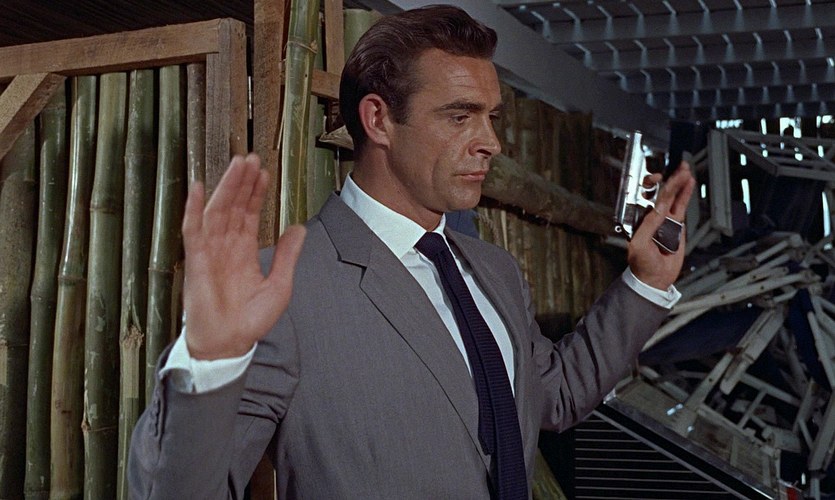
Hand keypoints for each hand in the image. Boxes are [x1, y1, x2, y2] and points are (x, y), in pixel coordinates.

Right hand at [181, 154, 305, 359]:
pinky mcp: (196, 260)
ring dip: (227, 187)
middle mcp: (226, 248)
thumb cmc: (249, 322)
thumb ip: (288, 256)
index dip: (256, 194)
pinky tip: (200, 188)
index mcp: (244, 253)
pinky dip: (194, 208)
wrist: (228, 344)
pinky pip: (193, 229)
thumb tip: (299, 228)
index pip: (250, 215)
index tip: (263, 173)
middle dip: (243, 182)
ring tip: (238, 164)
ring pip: (217, 211)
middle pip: (234, 207)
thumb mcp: (279, 286)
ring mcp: (210, 252)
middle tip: (251, 158)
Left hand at [627, 162, 694, 289]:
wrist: (655, 279)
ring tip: (685, 170)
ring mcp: (664, 220)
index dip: (651, 185)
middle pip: (660, 193)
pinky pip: (681, 207)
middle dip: (669, 180)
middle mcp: (650, 217)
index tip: (658, 177)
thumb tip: (658, 209)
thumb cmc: (641, 264)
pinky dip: (685, 195)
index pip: (645, 197)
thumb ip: (648, 226)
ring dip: (679, 183)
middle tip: (678, 169)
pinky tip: (689, 184)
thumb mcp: (640, 244)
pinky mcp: (676, 226)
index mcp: (637, 219)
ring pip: (673, 197)